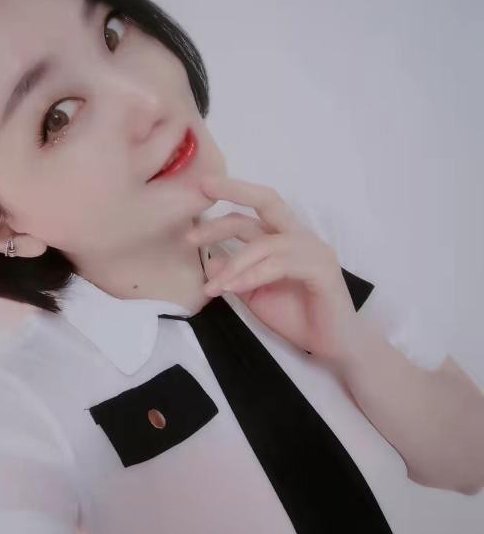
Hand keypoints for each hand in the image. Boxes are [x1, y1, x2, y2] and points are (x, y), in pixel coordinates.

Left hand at [186, 174, 361, 363]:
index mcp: (284, 238)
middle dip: (234, 191)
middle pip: (267, 201)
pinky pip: (278, 265)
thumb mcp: (255, 294)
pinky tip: (231, 288)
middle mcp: (299, 236)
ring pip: (264, 243)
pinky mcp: (321, 268)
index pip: (256, 208)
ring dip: (233, 264)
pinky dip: (251, 275)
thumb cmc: (297, 317)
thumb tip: (208, 260)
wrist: (333, 344)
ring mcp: (312, 249)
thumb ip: (235, 275)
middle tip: (203, 189)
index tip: (200, 191)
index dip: (230, 196)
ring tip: (212, 288)